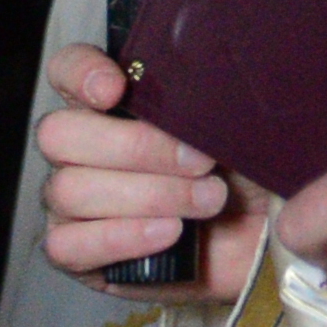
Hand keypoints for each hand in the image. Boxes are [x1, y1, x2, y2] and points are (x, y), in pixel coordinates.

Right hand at [37, 40, 261, 298]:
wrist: (268, 243)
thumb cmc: (253, 178)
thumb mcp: (245, 128)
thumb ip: (214, 100)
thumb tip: (206, 83)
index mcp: (115, 108)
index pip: (66, 72)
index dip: (80, 74)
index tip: (118, 89)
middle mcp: (83, 152)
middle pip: (58, 134)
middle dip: (134, 148)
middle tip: (202, 162)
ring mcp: (72, 204)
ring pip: (69, 190)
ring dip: (149, 195)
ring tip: (209, 202)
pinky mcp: (78, 254)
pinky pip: (65, 244)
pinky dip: (122, 237)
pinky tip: (169, 233)